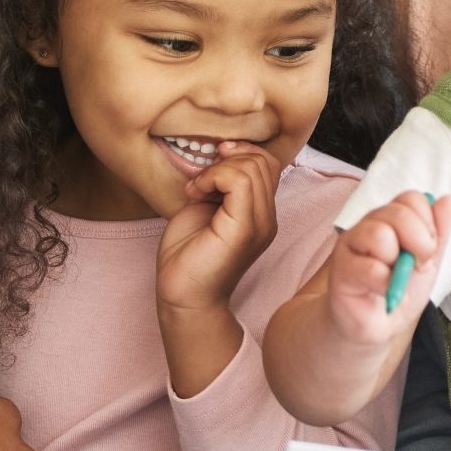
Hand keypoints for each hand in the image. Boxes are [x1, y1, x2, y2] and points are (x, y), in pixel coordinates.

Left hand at [157, 141, 282, 316]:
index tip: (211, 166)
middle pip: (263, 161)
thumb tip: (221, 155)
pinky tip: (195, 194)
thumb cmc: (188, 256)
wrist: (182, 296)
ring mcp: (260, 224)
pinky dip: (212, 177)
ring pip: (253, 167)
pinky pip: (239, 181)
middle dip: (227, 159)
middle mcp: (267, 218)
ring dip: (217, 169)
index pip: (268, 164)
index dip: (240, 154)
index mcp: (260, 213)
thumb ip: (220, 185)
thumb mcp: (207, 208)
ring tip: (197, 190)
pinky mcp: (244, 229)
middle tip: (200, 181)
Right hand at [326, 190, 450, 346]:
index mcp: (391, 218)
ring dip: (397, 263)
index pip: (412, 199)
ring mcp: (351, 244)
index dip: (428, 224)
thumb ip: (438, 232)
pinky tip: (387, 294)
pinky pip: (371, 268)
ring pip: (379, 234)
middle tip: (418, 266)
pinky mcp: (341, 270)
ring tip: (395, 279)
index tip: (428, 251)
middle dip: (420, 243)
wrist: (380, 325)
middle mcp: (369, 224)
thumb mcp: (428, 261)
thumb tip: (449, 200)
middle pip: (398, 213)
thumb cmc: (400, 290)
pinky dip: (387, 286)